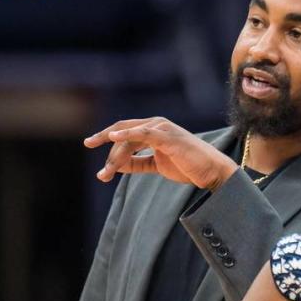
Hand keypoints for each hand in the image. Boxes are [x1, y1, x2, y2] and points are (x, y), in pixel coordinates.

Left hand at [84, 117, 237, 189]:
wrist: (210, 171)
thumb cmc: (186, 166)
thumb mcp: (156, 165)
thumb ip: (137, 163)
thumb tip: (115, 165)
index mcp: (152, 129)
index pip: (123, 132)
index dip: (106, 141)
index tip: (90, 149)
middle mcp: (155, 125)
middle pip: (121, 132)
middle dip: (107, 151)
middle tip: (102, 175)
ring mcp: (161, 128)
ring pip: (129, 139)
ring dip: (115, 157)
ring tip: (107, 174)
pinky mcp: (167, 136)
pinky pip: (143, 133)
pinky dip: (127, 134)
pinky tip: (113, 137)